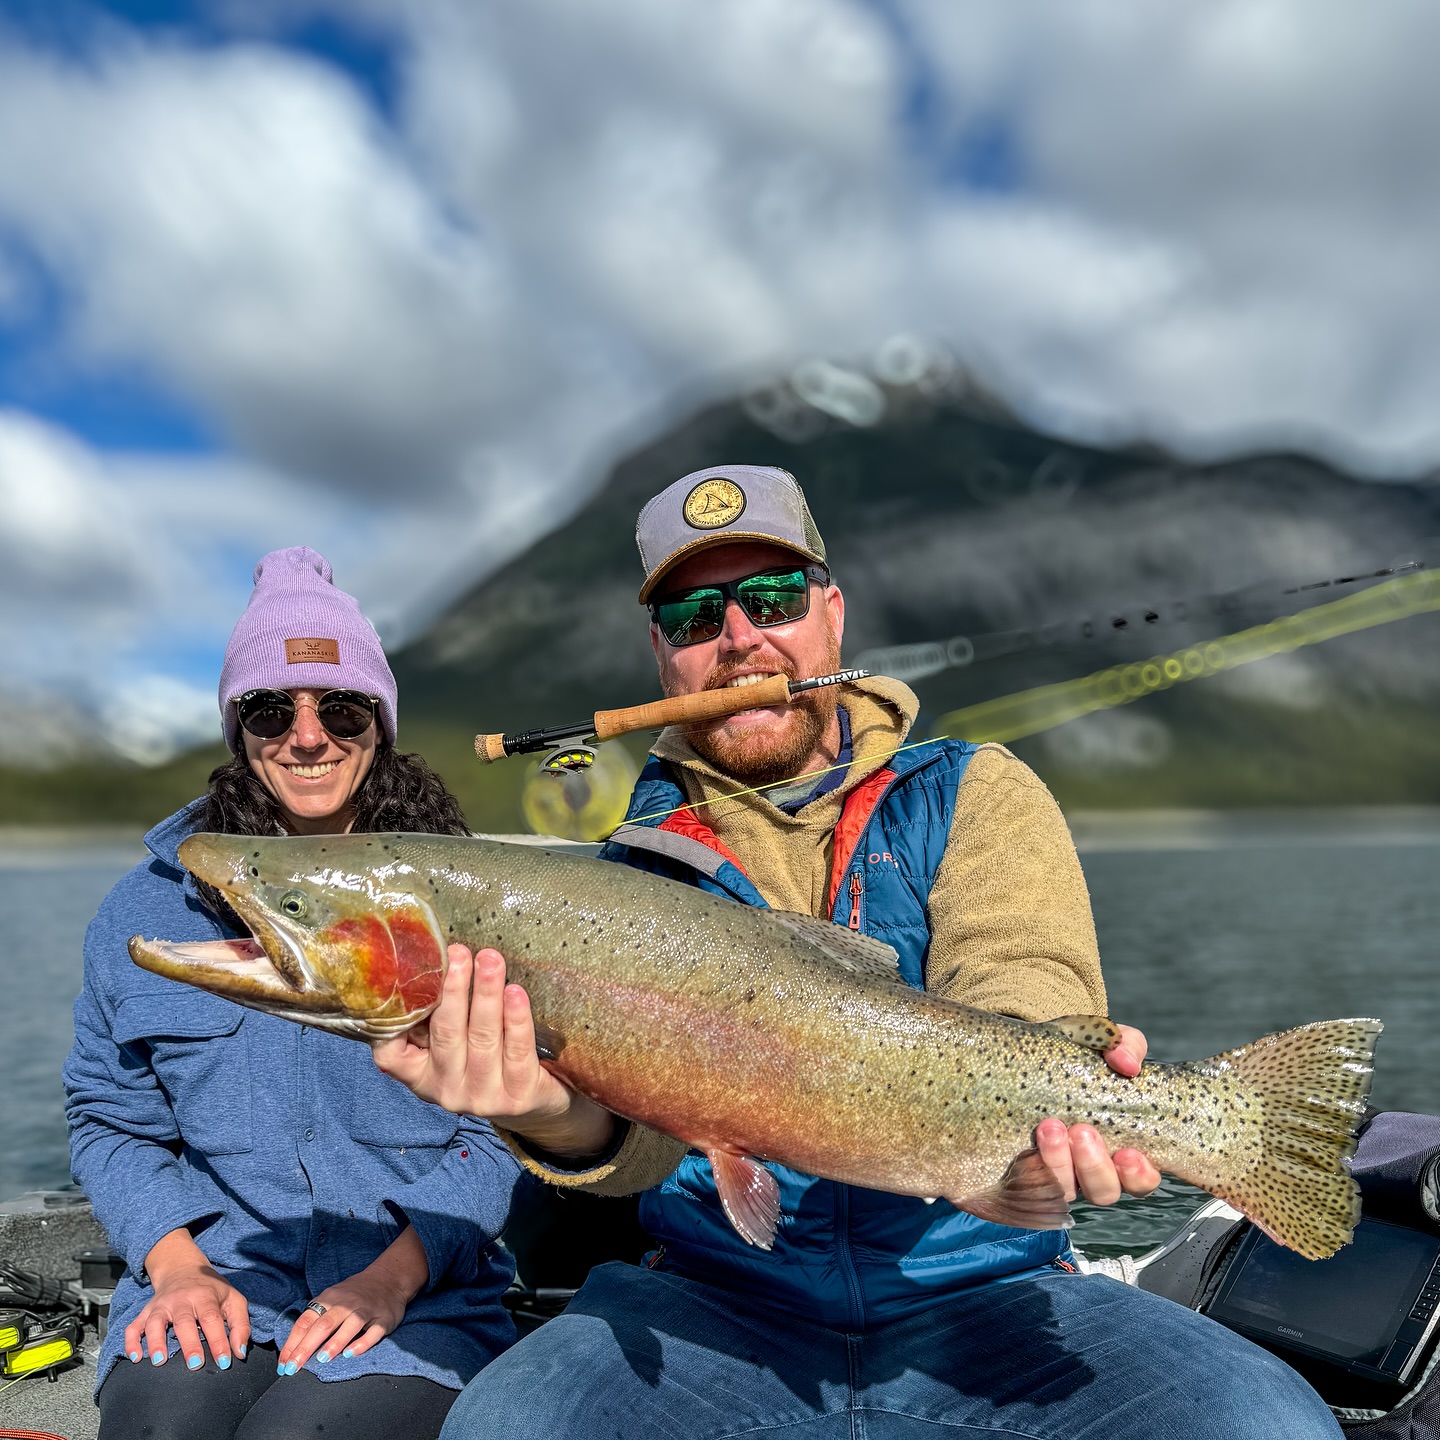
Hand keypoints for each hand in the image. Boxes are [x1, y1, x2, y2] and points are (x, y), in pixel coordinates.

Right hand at [125, 1229, 249, 1370]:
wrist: (183, 1269)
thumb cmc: (211, 1290)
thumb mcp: (233, 1299)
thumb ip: (240, 1325)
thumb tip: (239, 1352)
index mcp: (205, 1296)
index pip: (212, 1319)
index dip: (218, 1340)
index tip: (224, 1362)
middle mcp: (181, 1300)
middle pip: (184, 1321)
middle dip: (189, 1343)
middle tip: (195, 1365)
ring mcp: (161, 1306)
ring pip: (155, 1322)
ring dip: (156, 1342)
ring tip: (158, 1362)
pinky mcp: (145, 1312)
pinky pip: (133, 1326)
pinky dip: (131, 1341)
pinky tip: (135, 1357)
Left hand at [276, 1225, 427, 1374]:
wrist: (389, 1277)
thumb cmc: (354, 1294)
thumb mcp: (332, 1298)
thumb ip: (315, 1319)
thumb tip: (293, 1348)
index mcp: (329, 1299)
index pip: (306, 1322)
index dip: (293, 1343)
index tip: (283, 1364)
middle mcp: (346, 1304)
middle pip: (323, 1325)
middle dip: (306, 1347)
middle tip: (294, 1368)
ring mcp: (366, 1311)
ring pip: (349, 1326)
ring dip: (334, 1343)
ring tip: (321, 1360)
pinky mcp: (384, 1319)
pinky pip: (373, 1332)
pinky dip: (361, 1344)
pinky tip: (350, 1354)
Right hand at [373, 945, 614, 1157]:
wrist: (533, 1102)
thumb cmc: (486, 1058)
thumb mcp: (454, 1045)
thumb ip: (437, 1016)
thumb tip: (435, 958)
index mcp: (422, 1075)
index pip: (391, 1055)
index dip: (393, 1020)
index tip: (404, 976)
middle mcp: (446, 1090)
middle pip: (446, 1033)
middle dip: (453, 989)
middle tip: (460, 954)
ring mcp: (482, 1097)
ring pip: (483, 1038)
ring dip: (486, 994)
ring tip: (491, 961)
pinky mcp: (518, 1097)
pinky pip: (517, 1050)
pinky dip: (516, 1019)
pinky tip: (516, 992)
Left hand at [1036, 1025, 1161, 1205]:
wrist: (1026, 1054)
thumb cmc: (1075, 1053)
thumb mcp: (1101, 1041)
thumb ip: (1123, 1044)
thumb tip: (1128, 1064)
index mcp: (1120, 1146)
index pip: (1140, 1179)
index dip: (1139, 1175)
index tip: (1129, 1154)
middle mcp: (1090, 1166)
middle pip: (1103, 1191)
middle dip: (1093, 1165)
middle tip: (1081, 1131)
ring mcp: (1056, 1169)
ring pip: (1064, 1189)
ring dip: (1060, 1163)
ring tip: (1050, 1127)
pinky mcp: (1024, 1165)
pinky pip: (1028, 1181)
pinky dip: (1031, 1167)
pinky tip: (1028, 1144)